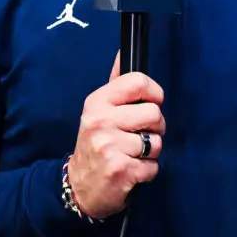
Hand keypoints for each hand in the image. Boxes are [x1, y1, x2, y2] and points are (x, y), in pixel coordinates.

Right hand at [66, 51, 165, 218]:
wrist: (79, 185)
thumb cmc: (95, 143)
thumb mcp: (98, 109)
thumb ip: (116, 83)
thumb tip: (124, 52)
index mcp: (97, 101)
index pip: (138, 82)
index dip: (154, 93)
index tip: (152, 102)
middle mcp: (101, 121)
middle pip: (154, 113)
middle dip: (155, 127)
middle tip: (139, 134)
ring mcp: (110, 146)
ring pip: (156, 142)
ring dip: (151, 152)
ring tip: (132, 154)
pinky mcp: (121, 170)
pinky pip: (153, 166)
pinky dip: (147, 171)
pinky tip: (131, 170)